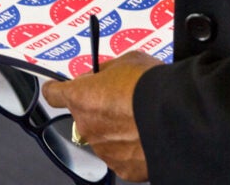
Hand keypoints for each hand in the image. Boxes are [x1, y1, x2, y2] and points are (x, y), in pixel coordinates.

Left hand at [42, 51, 162, 181]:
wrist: (176, 115)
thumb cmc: (151, 86)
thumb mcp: (127, 61)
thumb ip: (107, 70)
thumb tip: (105, 74)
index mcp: (80, 97)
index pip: (54, 94)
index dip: (57, 89)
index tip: (59, 88)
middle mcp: (86, 127)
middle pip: (85, 116)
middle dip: (100, 109)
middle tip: (123, 101)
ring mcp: (103, 150)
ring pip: (104, 138)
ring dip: (116, 130)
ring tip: (141, 119)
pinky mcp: (123, 168)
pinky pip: (123, 156)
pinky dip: (132, 148)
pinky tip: (147, 136)